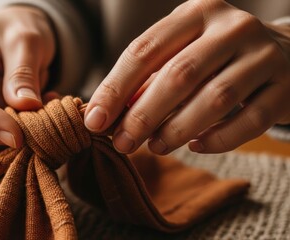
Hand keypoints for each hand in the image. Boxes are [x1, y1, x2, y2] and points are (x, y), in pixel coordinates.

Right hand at [0, 6, 55, 155]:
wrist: (17, 37)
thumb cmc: (17, 30)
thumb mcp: (27, 40)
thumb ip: (23, 74)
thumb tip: (26, 107)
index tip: (18, 135)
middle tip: (40, 122)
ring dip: (6, 139)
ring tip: (40, 113)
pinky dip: (7, 141)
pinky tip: (28, 120)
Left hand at [85, 0, 289, 153]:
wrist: (285, 54)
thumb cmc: (216, 56)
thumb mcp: (181, 53)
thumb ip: (148, 80)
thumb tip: (108, 115)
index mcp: (196, 13)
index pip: (145, 49)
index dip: (115, 88)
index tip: (94, 120)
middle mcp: (232, 28)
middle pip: (179, 75)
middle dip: (143, 115)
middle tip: (122, 143)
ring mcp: (264, 55)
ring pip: (215, 100)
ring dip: (177, 130)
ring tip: (154, 147)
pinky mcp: (285, 87)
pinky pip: (250, 121)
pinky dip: (218, 140)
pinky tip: (196, 146)